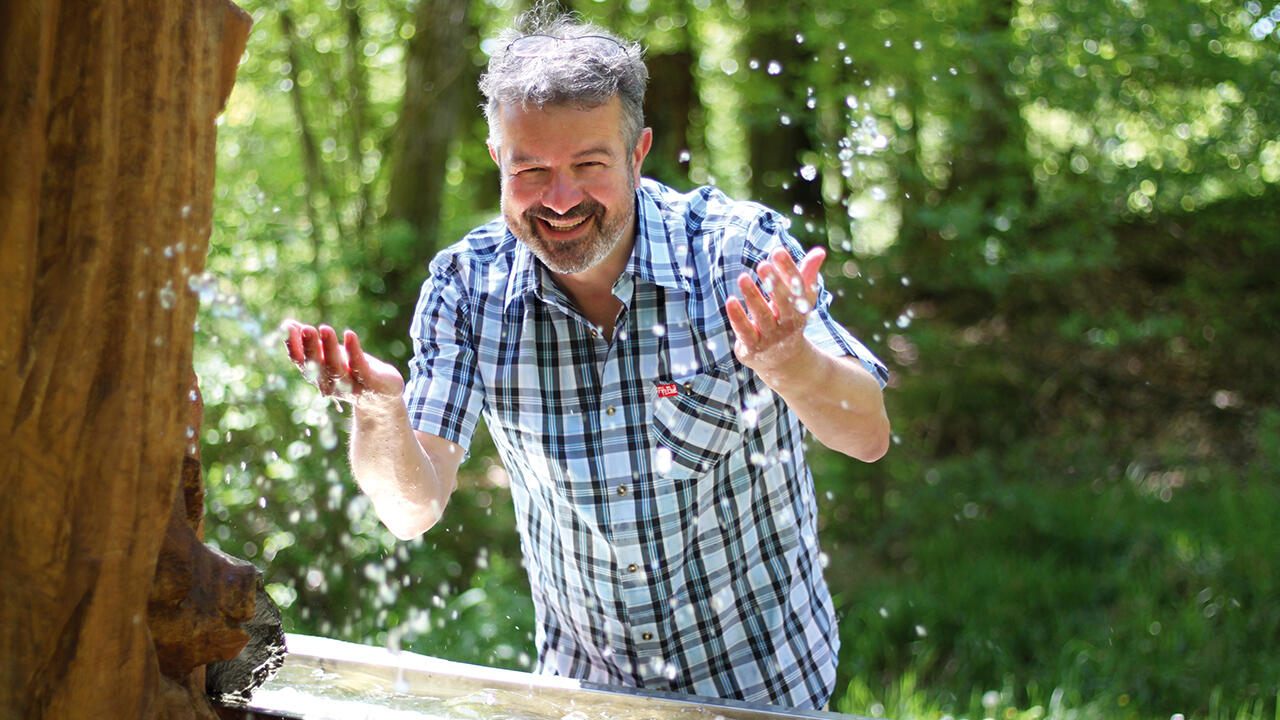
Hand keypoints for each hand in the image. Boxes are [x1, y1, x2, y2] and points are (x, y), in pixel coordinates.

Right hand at [282, 320, 403, 404]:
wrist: (382, 396)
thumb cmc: (352, 371)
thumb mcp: (330, 355)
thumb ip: (311, 342)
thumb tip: (288, 324)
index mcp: (317, 375)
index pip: (301, 361)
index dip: (293, 345)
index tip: (288, 328)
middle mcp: (330, 384)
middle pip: (317, 365)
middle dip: (310, 347)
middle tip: (306, 329)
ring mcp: (350, 386)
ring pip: (336, 369)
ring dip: (329, 348)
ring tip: (325, 329)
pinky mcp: (370, 383)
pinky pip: (360, 368)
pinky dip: (353, 351)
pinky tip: (349, 334)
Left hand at [725, 246, 825, 381]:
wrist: (783, 361)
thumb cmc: (789, 320)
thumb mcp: (800, 300)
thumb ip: (806, 275)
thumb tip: (820, 252)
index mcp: (800, 308)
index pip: (797, 287)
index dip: (788, 269)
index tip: (778, 251)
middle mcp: (787, 323)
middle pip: (783, 303)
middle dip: (774, 284)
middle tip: (763, 264)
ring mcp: (771, 337)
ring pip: (762, 316)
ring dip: (753, 297)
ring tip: (743, 277)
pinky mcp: (753, 346)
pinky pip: (745, 331)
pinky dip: (738, 317)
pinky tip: (730, 300)